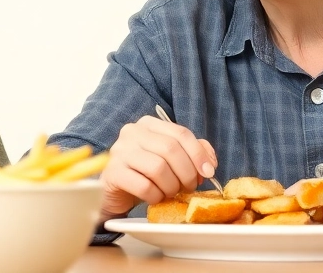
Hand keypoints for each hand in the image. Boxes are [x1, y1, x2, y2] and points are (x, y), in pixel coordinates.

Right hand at [97, 116, 218, 218]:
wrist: (114, 192)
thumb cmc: (144, 173)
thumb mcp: (170, 160)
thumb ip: (191, 153)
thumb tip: (210, 163)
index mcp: (148, 124)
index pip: (181, 133)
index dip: (199, 154)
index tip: (209, 172)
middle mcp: (132, 132)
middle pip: (171, 149)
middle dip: (187, 173)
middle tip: (189, 187)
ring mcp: (119, 152)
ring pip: (158, 168)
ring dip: (172, 186)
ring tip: (170, 193)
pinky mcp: (113, 173)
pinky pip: (144, 186)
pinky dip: (156, 196)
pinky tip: (156, 198)